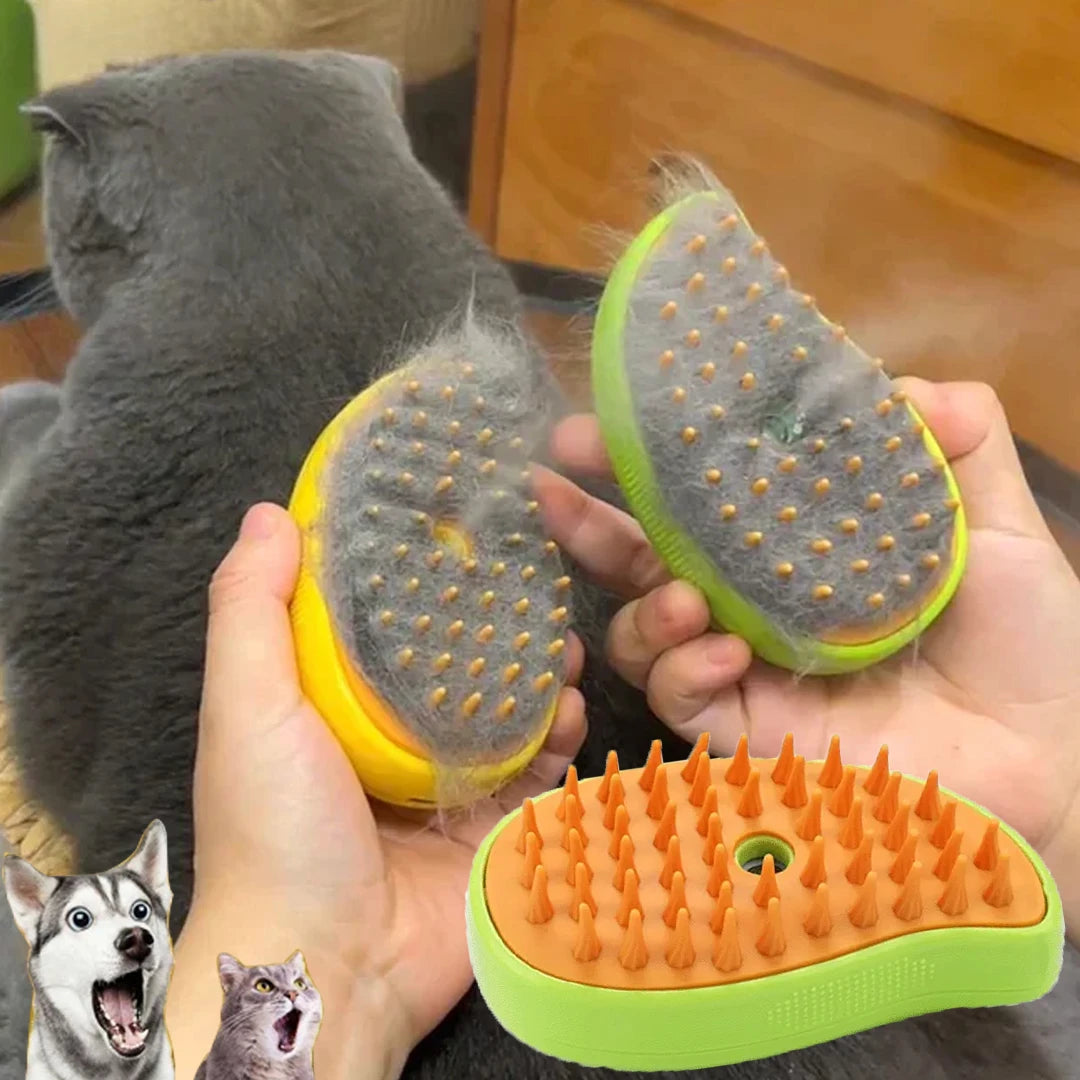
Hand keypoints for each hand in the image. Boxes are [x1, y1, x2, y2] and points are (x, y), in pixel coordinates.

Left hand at [164, 503, 586, 1079]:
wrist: (329, 967)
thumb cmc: (277, 827)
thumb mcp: (247, 706)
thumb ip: (251, 609)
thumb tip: (269, 512)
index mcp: (332, 705)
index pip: (382, 621)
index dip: (420, 575)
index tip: (464, 528)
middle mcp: (392, 738)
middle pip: (457, 662)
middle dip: (499, 626)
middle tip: (537, 590)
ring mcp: (449, 784)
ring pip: (508, 711)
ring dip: (541, 676)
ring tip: (565, 647)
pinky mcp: (494, 828)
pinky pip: (539, 771)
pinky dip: (560, 739)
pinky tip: (573, 713)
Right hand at [537, 379, 1079, 932]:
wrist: (1045, 763)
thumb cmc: (1024, 646)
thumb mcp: (997, 529)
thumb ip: (960, 446)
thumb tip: (903, 385)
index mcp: (795, 552)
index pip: (706, 498)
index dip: (654, 456)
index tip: (614, 409)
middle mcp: (752, 606)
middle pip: (645, 558)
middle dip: (590, 520)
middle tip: (551, 481)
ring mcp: (742, 671)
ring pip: (642, 631)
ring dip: (642, 604)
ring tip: (684, 595)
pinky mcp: (742, 732)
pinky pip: (678, 697)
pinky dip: (684, 668)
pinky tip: (724, 651)